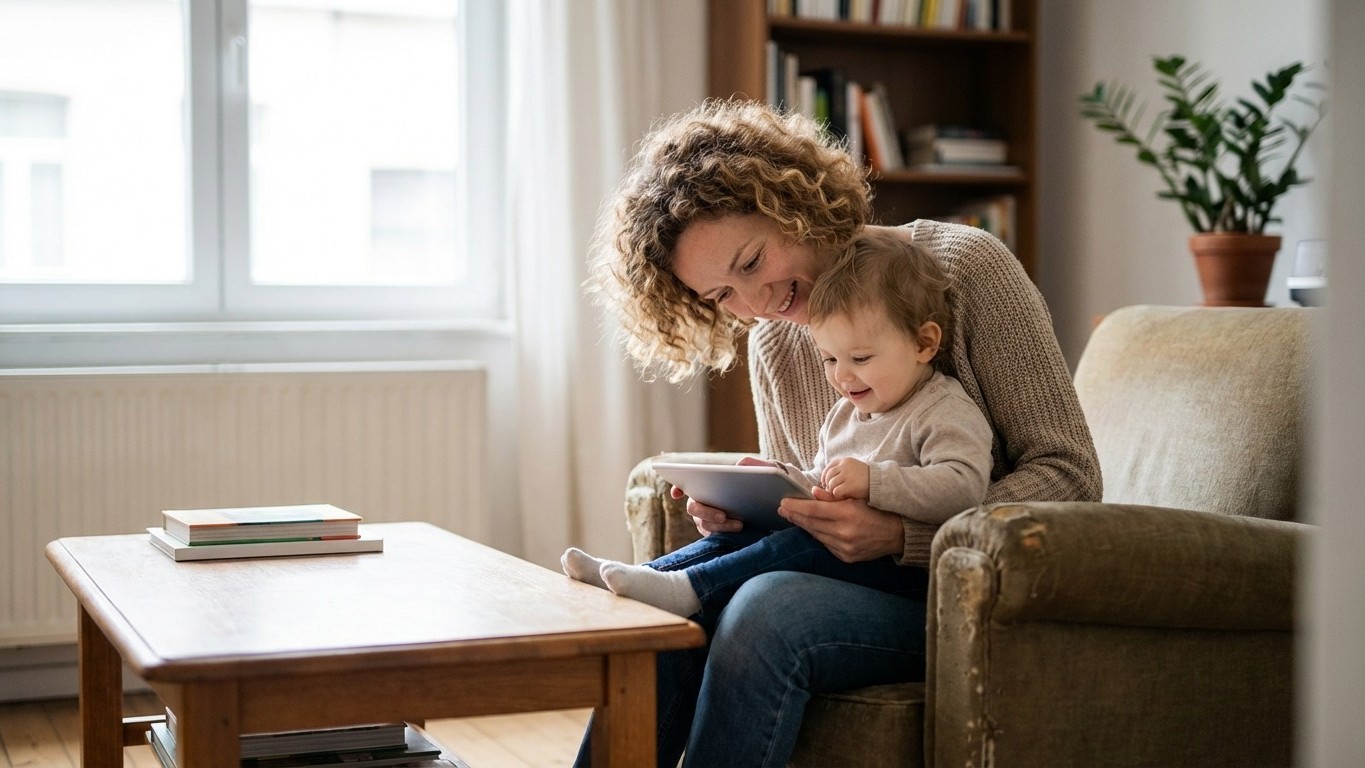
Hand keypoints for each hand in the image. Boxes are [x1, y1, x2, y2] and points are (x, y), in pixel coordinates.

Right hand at [667, 457, 784, 536]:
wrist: (776, 499)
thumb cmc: (766, 480)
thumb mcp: (765, 469)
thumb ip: (754, 464)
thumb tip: (740, 465)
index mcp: (708, 482)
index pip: (686, 483)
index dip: (677, 487)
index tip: (677, 494)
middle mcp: (703, 499)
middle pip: (693, 507)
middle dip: (705, 512)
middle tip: (723, 515)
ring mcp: (708, 517)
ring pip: (703, 524)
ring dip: (718, 525)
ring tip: (739, 524)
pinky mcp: (716, 531)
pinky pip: (714, 535)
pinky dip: (724, 533)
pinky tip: (741, 529)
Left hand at [778, 487, 902, 562]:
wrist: (897, 534)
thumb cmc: (877, 510)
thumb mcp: (857, 498)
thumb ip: (833, 496)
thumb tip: (812, 493)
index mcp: (846, 514)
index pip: (813, 510)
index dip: (796, 506)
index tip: (783, 503)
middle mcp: (844, 532)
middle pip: (811, 523)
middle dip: (795, 516)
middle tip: (782, 510)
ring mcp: (845, 548)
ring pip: (816, 535)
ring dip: (804, 526)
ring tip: (793, 518)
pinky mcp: (846, 557)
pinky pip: (826, 545)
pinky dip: (817, 536)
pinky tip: (811, 529)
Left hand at [821, 457, 869, 499]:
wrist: (880, 481)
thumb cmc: (866, 477)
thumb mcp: (854, 468)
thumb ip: (842, 470)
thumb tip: (826, 480)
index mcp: (845, 461)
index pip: (829, 467)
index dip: (825, 476)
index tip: (826, 483)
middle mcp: (844, 466)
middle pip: (828, 476)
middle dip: (827, 484)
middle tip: (831, 491)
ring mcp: (847, 475)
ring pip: (831, 484)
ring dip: (832, 491)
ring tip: (839, 494)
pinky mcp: (849, 485)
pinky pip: (836, 492)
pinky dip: (838, 496)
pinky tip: (844, 496)